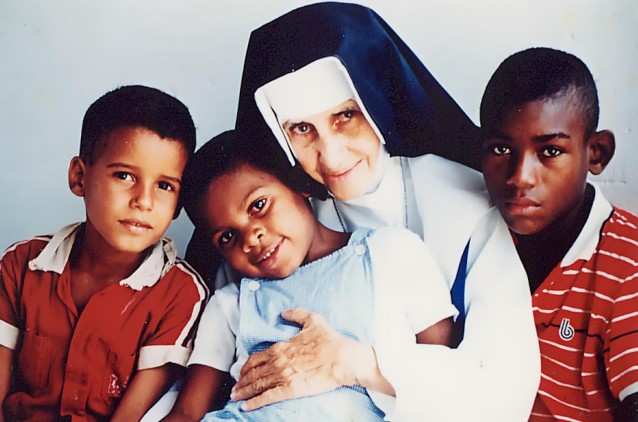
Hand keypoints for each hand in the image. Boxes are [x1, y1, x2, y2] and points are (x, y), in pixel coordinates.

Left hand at [231, 308, 361, 409]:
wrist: (343, 358)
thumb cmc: (330, 340)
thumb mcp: (313, 321)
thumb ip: (296, 315)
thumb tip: (284, 312)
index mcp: (281, 347)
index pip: (256, 358)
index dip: (246, 366)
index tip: (241, 372)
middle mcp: (277, 361)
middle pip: (252, 373)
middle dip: (241, 381)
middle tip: (234, 388)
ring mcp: (282, 376)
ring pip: (256, 385)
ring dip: (244, 392)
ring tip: (235, 397)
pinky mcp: (290, 390)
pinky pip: (267, 397)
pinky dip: (254, 402)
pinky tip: (246, 407)